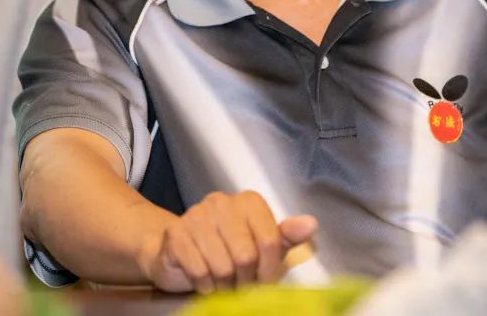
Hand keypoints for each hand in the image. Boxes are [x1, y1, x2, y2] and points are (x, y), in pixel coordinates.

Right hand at [139, 191, 316, 293]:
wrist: (179, 253)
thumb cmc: (227, 249)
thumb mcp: (262, 244)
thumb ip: (286, 236)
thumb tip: (311, 224)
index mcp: (249, 202)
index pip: (270, 241)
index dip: (269, 270)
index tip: (264, 280)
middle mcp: (221, 202)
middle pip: (246, 256)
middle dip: (245, 279)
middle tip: (240, 284)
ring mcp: (195, 216)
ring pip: (222, 266)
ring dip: (224, 285)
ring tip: (223, 282)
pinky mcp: (175, 234)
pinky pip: (198, 271)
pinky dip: (204, 285)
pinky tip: (205, 280)